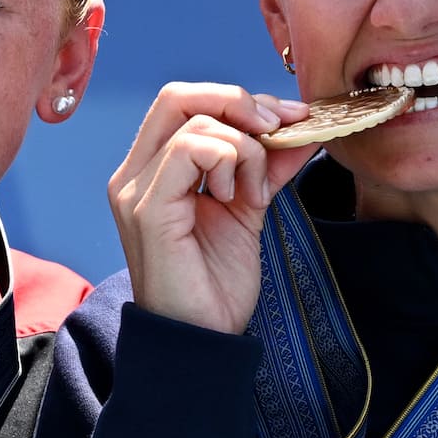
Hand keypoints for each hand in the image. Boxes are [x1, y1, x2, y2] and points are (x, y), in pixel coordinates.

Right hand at [108, 84, 310, 334]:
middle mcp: (135, 175)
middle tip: (279, 130)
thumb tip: (303, 127)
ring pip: (193, 122)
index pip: (184, 102)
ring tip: (253, 193)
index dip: (239, 100)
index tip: (290, 118)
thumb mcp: (250, 210)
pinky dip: (228, 161)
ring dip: (244, 148)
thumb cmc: (217, 284)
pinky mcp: (147, 210)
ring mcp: (136, 191)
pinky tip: (237, 198)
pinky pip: (189, 150)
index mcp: (154, 171)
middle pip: (178, 96)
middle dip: (240, 103)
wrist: (203, 341)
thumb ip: (267, 166)